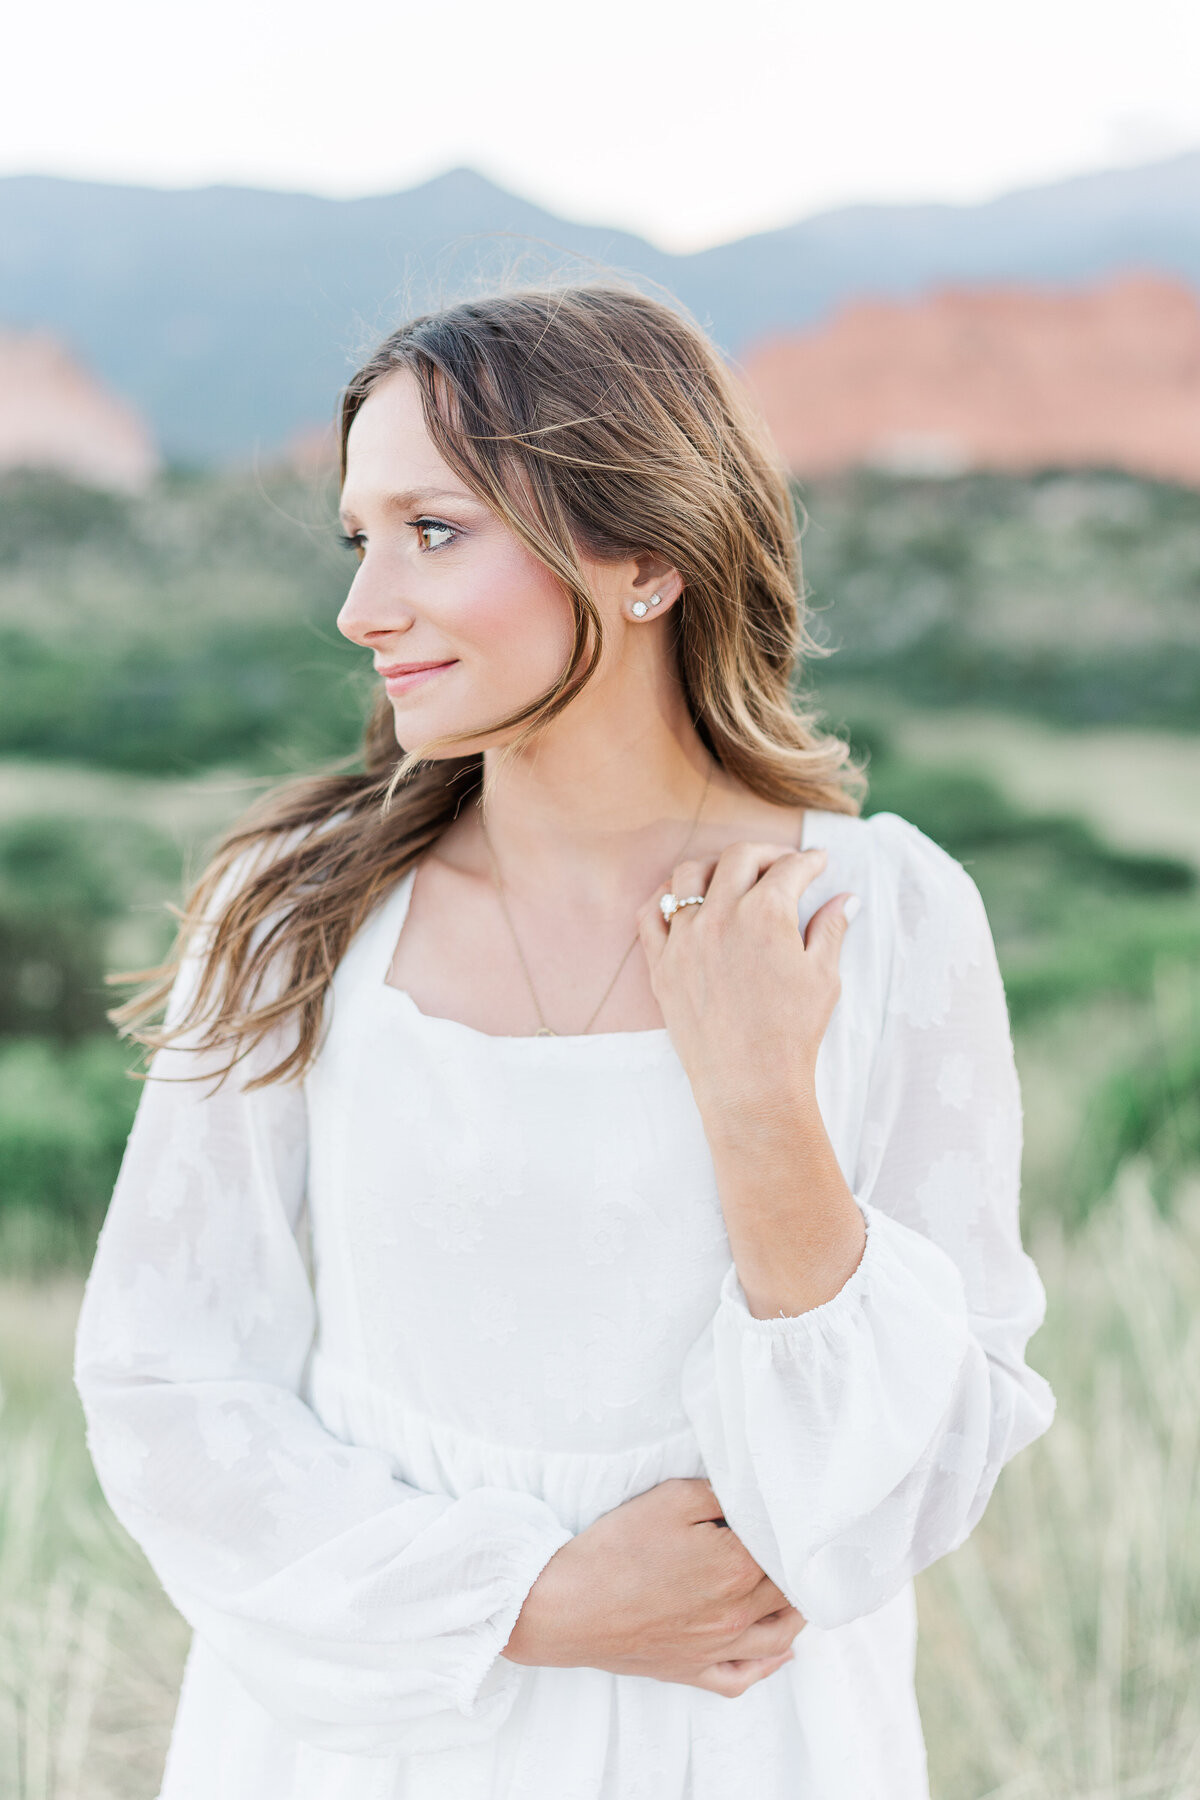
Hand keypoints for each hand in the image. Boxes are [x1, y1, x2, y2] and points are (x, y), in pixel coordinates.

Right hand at [502, 1477, 804, 1696]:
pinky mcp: (694, 1671)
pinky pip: (745, 1676)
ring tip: (801, 1589)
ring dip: (797, 1611)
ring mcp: (717, 1649)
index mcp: (738, 1567)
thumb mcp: (671, 1498)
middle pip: (789, 1589)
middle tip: (799, 1544)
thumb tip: (754, 1499)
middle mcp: (738, 1614)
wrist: (566, 1606)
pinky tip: (781, 1651)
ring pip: (780, 1634)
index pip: (784, 1546)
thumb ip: (722, 1494)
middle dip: (797, 1564)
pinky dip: (771, 1664)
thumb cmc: (616, 1549)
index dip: (790, 1527)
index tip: (795, 1515)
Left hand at [637, 842, 851, 1127]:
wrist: (749, 1084)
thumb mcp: (823, 976)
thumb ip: (831, 928)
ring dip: (715, 867)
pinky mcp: (660, 964)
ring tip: (733, 877)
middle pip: (739, 858)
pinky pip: (651, 913)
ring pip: (689, 875)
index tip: (818, 862)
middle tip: (783, 864)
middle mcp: (720, 916)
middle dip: (766, 853)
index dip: (809, 861)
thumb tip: (848, 899)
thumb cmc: (792, 1033)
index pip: (789, 869)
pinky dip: (666, 898)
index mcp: (765, 914)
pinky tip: (684, 902)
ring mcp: (684, 939)